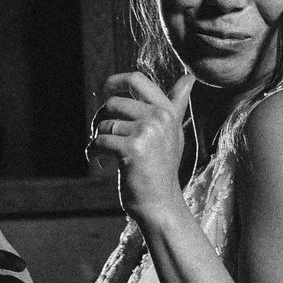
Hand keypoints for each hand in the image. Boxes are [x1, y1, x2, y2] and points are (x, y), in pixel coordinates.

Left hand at [86, 70, 192, 222]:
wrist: (160, 204)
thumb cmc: (162, 168)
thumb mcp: (173, 132)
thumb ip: (176, 104)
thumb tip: (189, 78)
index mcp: (166, 111)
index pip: (136, 79)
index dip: (114, 81)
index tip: (103, 91)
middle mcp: (159, 118)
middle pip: (113, 102)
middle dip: (99, 118)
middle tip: (100, 134)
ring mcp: (147, 133)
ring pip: (104, 124)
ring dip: (96, 139)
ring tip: (103, 154)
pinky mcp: (132, 150)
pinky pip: (99, 141)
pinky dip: (93, 153)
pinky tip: (100, 163)